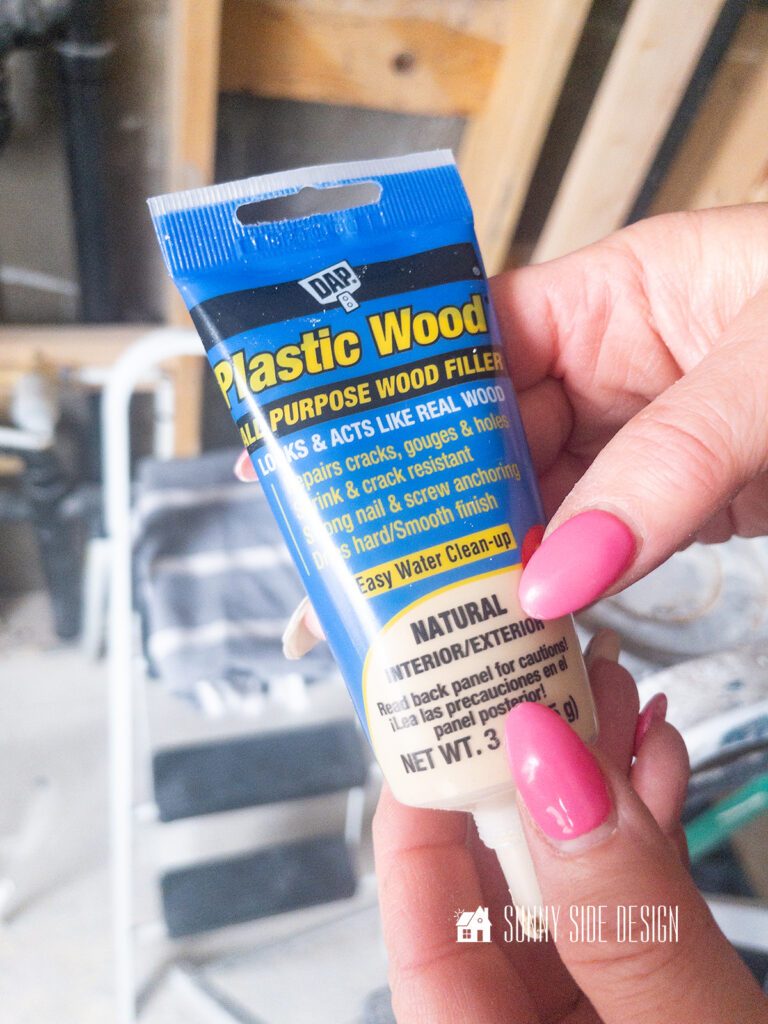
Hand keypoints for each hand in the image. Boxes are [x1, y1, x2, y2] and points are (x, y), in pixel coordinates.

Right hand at [240, 204, 767, 645]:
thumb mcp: (761, 373)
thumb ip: (661, 470)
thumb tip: (557, 574)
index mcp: (610, 294)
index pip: (466, 349)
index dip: (397, 411)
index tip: (337, 474)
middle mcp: (612, 366)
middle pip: (487, 444)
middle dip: (432, 513)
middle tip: (370, 582)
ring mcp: (643, 439)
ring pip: (539, 506)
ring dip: (494, 565)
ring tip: (428, 624)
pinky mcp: (681, 500)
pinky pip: (598, 544)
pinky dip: (563, 589)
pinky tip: (520, 626)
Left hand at [373, 636, 767, 1023]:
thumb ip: (627, 925)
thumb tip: (552, 769)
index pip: (420, 931)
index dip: (426, 807)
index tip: (451, 710)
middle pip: (494, 895)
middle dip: (526, 775)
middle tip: (548, 681)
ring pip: (567, 894)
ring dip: (591, 791)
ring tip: (609, 700)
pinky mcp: (646, 1018)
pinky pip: (626, 922)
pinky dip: (642, 842)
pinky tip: (655, 769)